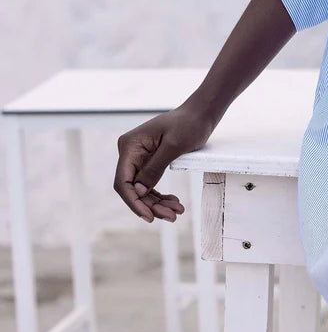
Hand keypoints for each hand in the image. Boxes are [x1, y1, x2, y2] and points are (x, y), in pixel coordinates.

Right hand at [113, 102, 214, 222]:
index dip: (133, 202)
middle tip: (172, 216)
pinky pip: (150, 184)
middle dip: (150, 205)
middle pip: (133, 188)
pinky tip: (174, 203)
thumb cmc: (189, 124)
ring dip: (157, 204)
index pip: (123, 181)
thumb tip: (138, 191)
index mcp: (130, 145)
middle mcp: (130, 152)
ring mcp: (138, 157)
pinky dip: (160, 196)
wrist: (200, 114)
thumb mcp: (174, 147)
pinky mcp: (149, 162)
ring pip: (142, 190)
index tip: (149, 217)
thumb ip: (155, 168)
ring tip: (177, 212)